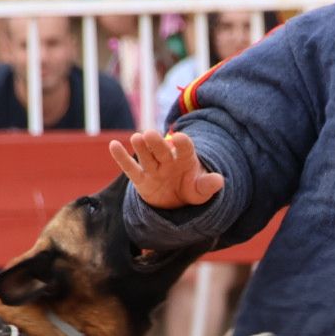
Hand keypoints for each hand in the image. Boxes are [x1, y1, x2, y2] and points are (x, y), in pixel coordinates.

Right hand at [110, 131, 224, 209]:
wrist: (177, 201)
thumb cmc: (191, 189)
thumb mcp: (202, 190)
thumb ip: (208, 184)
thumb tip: (220, 180)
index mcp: (185, 158)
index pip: (185, 148)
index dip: (182, 144)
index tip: (180, 138)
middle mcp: (168, 160)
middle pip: (162, 150)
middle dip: (157, 143)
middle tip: (151, 134)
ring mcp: (153, 168)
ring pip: (146, 156)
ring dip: (141, 147)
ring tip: (137, 138)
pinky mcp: (141, 179)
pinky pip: (130, 168)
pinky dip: (121, 157)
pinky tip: (113, 145)